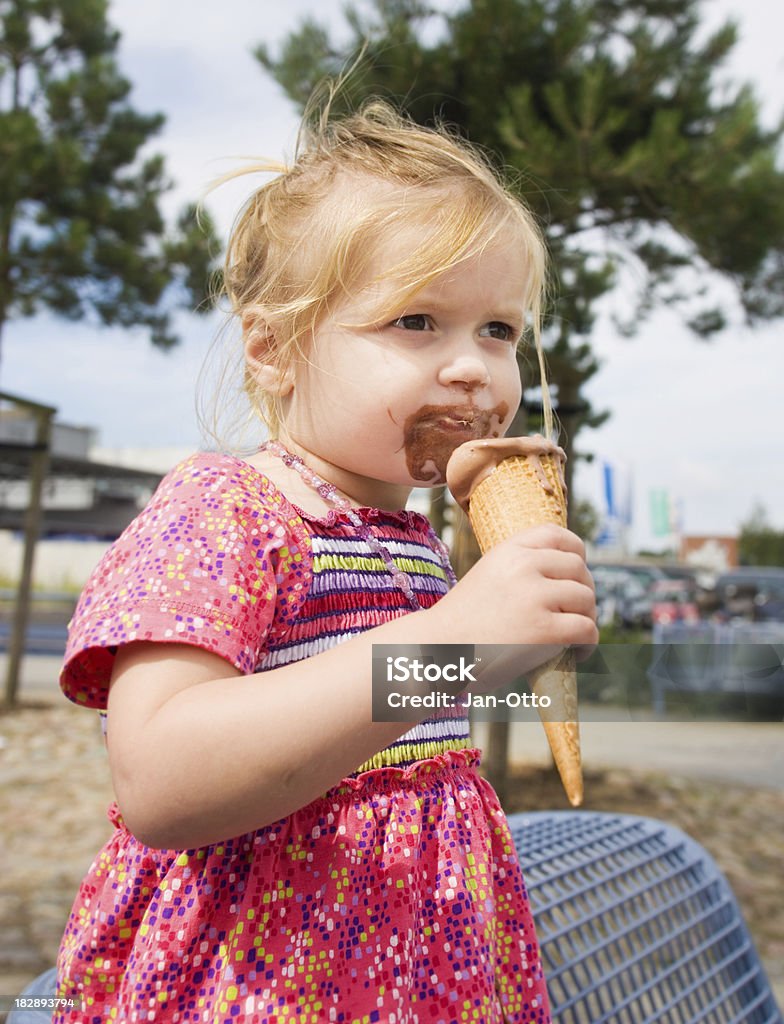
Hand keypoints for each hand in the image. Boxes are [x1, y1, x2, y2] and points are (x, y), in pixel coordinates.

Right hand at [425, 523, 596, 679]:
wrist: (437, 650)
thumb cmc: (462, 621)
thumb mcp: (487, 576)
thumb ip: (519, 568)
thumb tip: (566, 572)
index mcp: (508, 550)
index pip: (558, 535)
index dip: (576, 553)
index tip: (574, 574)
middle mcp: (523, 566)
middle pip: (578, 569)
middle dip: (583, 592)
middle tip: (574, 613)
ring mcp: (534, 597)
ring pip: (586, 599)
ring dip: (587, 618)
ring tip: (575, 635)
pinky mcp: (544, 629)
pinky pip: (586, 629)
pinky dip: (589, 642)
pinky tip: (578, 652)